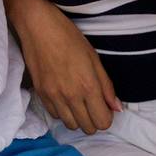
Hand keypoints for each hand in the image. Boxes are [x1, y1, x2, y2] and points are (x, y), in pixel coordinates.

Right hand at [8, 0, 119, 133]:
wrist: (38, 27)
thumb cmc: (69, 37)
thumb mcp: (94, 58)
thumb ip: (106, 86)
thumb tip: (116, 107)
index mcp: (88, 86)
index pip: (103, 122)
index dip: (107, 116)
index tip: (104, 106)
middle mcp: (71, 96)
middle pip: (87, 128)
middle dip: (94, 119)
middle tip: (92, 104)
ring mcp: (54, 97)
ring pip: (71, 125)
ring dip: (78, 118)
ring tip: (78, 102)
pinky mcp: (41, 94)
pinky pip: (55, 116)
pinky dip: (63, 112)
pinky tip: (64, 98)